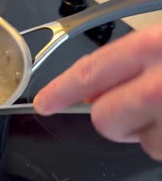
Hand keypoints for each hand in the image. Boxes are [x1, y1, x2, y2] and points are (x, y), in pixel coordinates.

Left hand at [33, 24, 161, 160]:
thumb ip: (127, 56)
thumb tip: (91, 85)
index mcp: (153, 46)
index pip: (89, 72)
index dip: (61, 90)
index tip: (44, 102)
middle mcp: (160, 84)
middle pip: (103, 118)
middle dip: (109, 116)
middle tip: (129, 105)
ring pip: (136, 139)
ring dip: (144, 128)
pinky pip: (160, 148)